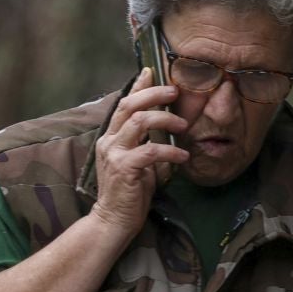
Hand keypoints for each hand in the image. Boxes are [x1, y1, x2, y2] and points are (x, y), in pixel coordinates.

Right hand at [87, 67, 189, 239]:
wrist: (113, 221)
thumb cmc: (130, 193)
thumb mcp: (139, 161)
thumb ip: (146, 142)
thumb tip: (166, 126)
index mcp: (111, 137)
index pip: (124, 103)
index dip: (138, 85)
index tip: (153, 70)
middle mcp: (109, 141)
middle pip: (130, 105)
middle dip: (154, 93)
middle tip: (175, 91)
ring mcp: (114, 154)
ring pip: (139, 122)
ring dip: (164, 119)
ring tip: (183, 125)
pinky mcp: (124, 168)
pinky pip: (150, 151)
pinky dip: (169, 150)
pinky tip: (183, 156)